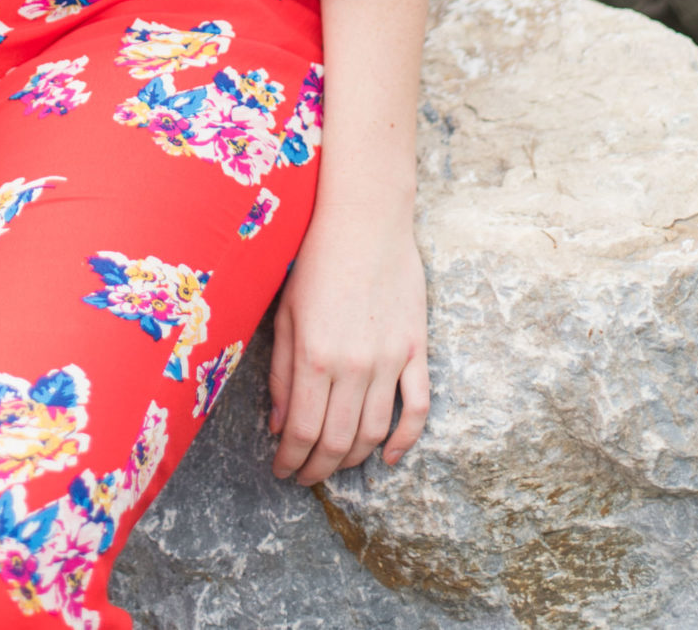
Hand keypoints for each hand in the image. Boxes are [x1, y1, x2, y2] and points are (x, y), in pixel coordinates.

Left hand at [267, 200, 428, 485]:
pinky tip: (387, 456)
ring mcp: (390, 359)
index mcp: (315, 355)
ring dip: (352, 459)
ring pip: (374, 431)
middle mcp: (354, 365)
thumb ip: (282, 372)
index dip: (291, 460)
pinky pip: (418, 407)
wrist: (364, 219)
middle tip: (304, 477)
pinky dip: (405, 439)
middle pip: (338, 441)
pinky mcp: (416, 349)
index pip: (302, 431)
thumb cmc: (314, 259)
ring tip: (334, 465)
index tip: (282, 471)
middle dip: (318, 468)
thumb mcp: (285, 313)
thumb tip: (279, 425)